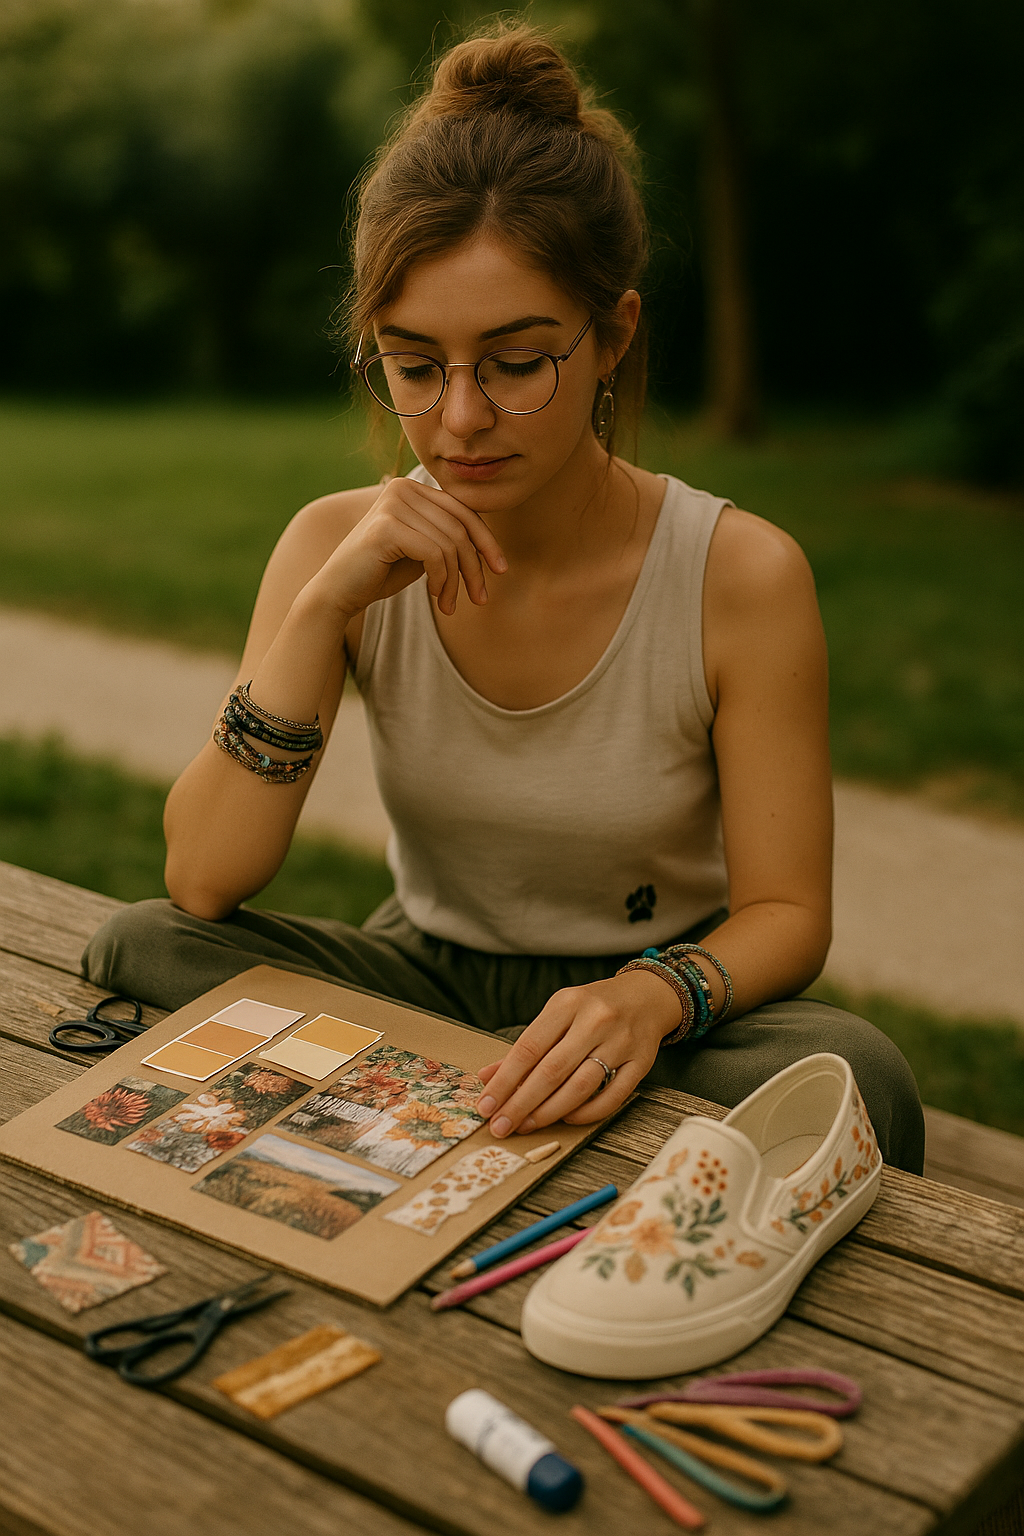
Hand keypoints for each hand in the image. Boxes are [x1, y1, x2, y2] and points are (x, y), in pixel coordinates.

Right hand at [310, 475, 506, 619]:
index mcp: (412, 488)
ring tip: (449, 604)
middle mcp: (401, 488)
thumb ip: (448, 537)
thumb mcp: (423, 550)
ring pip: (450, 544)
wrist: (338, 592)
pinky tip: (434, 595)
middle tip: (480, 598)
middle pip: (460, 528)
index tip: (500, 570)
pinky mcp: (386, 527)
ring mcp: (392, 504)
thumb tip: (490, 543)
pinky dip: (441, 579)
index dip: (487, 541)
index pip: (463, 511)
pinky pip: (434, 554)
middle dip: (475, 567)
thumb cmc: (382, 573)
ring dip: (455, 581)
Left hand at [475, 970, 681, 1135]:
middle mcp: (595, 1020)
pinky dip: (587, 1113)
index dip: (504, 1081)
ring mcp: (621, 1042)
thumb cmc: (593, 1007)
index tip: (487, 1105)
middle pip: (551, 1071)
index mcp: (567, 1003)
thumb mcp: (557, 1014)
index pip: (528, 1048)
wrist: (647, 996)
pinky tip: (567, 1118)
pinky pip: (612, 1097)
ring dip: (549, 1112)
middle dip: (521, 1103)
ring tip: (528, 1125)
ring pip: (580, 1086)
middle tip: (501, 1126)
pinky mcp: (642, 1062)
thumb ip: (525, 1046)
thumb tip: (488, 1076)